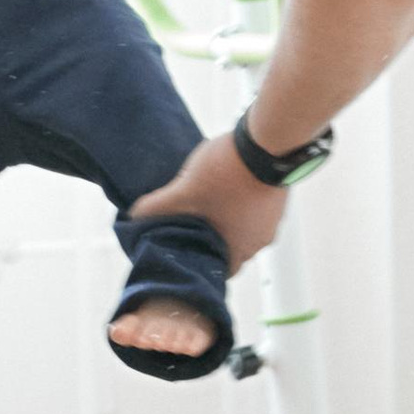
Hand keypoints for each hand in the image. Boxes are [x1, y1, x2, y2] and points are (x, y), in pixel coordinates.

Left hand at [130, 130, 286, 276]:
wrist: (267, 142)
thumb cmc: (229, 174)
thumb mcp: (184, 191)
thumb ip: (157, 207)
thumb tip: (135, 216)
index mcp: (240, 250)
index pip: (219, 271)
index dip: (200, 261)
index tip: (186, 251)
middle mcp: (260, 242)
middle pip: (231, 248)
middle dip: (211, 237)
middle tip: (192, 223)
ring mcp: (272, 220)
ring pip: (244, 227)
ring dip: (227, 218)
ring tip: (207, 200)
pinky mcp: (278, 198)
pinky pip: (255, 208)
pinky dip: (241, 200)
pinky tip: (227, 183)